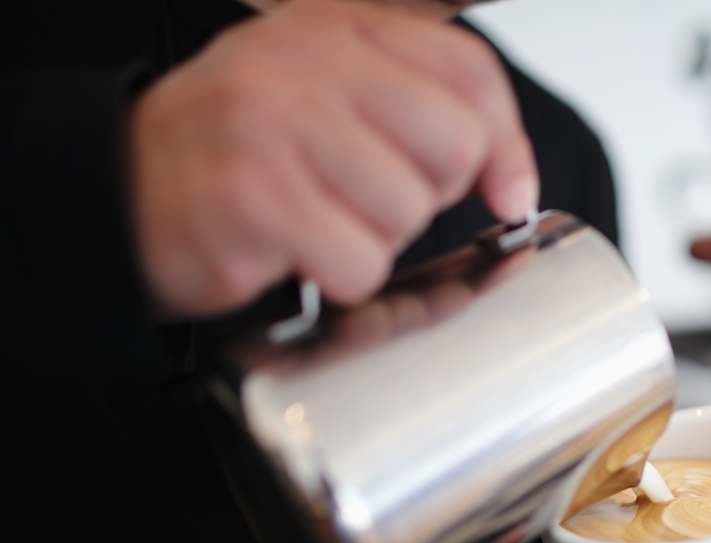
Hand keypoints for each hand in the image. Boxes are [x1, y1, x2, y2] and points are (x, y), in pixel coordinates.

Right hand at [130, 0, 536, 318]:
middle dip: (426, 195)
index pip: (472, 75)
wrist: (127, 185)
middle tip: (369, 198)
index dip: (504, 145)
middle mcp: (307, 63)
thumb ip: (434, 116)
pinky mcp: (254, 198)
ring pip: (407, 213)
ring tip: (319, 219)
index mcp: (340, 30)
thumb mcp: (341, 102)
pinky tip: (295, 250)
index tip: (498, 188)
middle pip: (453, 146)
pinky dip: (337, 277)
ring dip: (374, 241)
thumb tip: (515, 188)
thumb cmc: (246, 150)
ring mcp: (276, 125)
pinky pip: (358, 265)